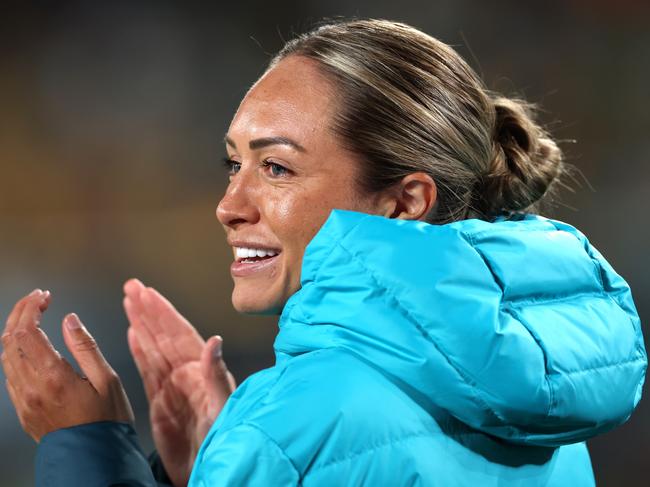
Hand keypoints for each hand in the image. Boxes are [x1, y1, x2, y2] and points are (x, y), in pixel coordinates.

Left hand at [1, 289, 133, 441]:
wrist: (94, 459)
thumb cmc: (107, 421)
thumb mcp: (108, 379)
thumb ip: (86, 346)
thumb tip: (69, 319)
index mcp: (53, 377)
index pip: (27, 332)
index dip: (31, 308)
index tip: (44, 296)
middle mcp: (31, 388)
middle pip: (10, 340)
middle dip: (20, 313)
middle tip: (36, 298)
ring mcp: (23, 400)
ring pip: (5, 356)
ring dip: (14, 331)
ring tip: (32, 317)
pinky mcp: (23, 409)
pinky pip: (9, 373)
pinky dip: (15, 351)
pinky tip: (30, 346)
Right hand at [123, 279, 235, 486]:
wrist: (209, 468)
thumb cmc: (223, 438)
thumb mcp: (222, 406)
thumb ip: (217, 375)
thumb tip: (214, 340)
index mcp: (200, 370)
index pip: (178, 333)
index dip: (163, 312)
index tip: (148, 292)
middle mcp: (185, 373)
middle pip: (162, 334)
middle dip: (148, 310)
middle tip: (131, 286)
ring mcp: (172, 386)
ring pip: (152, 347)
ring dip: (141, 324)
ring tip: (129, 302)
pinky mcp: (160, 402)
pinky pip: (147, 369)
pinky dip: (138, 350)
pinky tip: (132, 334)